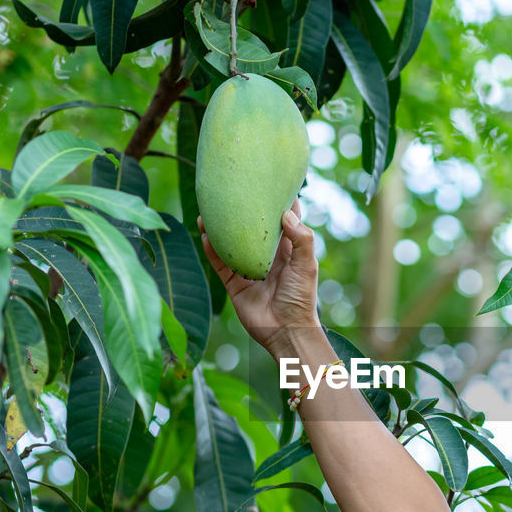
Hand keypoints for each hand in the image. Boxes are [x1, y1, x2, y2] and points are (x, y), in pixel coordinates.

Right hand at [200, 198, 320, 356]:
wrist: (286, 331)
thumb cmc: (302, 298)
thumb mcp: (308, 266)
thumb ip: (302, 239)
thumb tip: (285, 213)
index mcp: (287, 249)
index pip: (284, 219)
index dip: (279, 200)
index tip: (270, 179)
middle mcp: (266, 256)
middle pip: (253, 228)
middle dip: (244, 210)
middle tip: (233, 189)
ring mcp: (248, 269)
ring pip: (231, 243)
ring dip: (221, 228)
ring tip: (209, 210)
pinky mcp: (234, 283)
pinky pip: (220, 263)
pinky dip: (211, 249)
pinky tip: (204, 233)